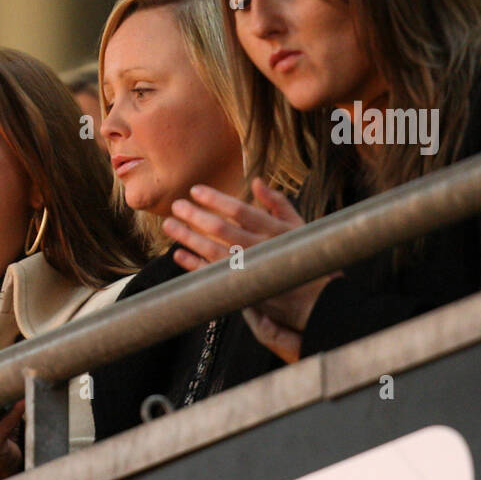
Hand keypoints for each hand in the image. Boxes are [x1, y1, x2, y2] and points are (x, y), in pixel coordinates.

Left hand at [161, 179, 337, 363]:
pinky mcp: (241, 286)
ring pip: (211, 250)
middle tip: (176, 205)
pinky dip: (193, 265)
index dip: (214, 198)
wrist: (311, 298)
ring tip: (169, 225)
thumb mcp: (297, 226)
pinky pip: (211, 274)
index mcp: (273, 229)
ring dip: (187, 237)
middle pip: (220, 228)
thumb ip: (277, 203)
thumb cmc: (302, 254)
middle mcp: (259, 248)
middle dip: (194, 215)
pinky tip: (178, 255)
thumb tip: (257, 181)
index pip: (239, 209)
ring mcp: (248, 268)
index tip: (195, 190)